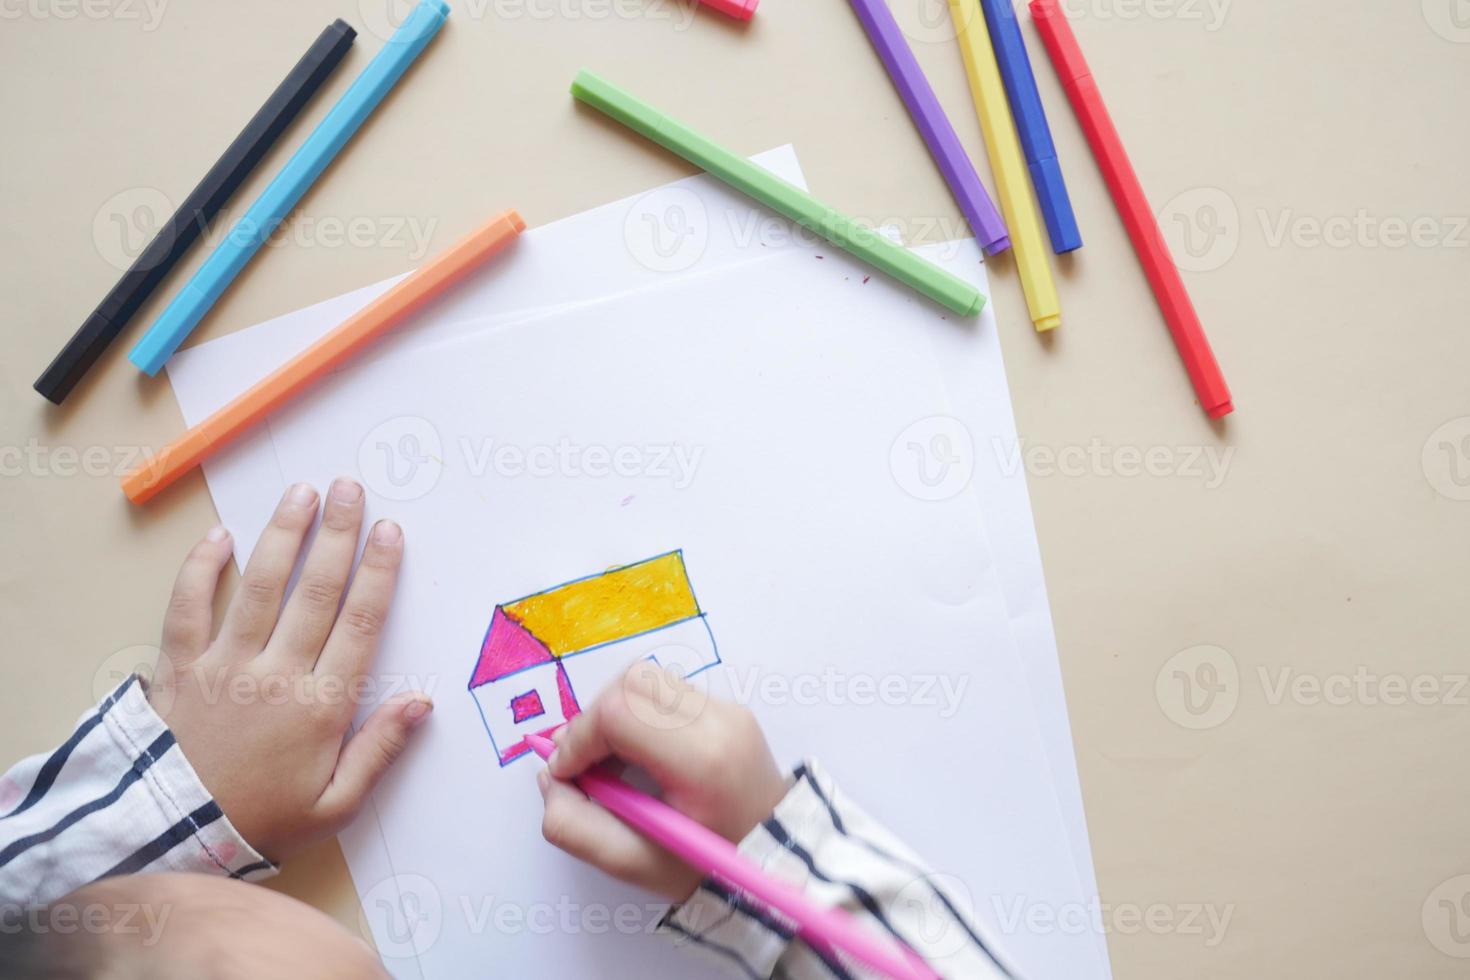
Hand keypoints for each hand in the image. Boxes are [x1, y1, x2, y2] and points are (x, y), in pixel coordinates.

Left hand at [147, 479, 429, 862]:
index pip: (358, 624)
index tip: (391, 533)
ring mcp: (224, 666)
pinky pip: (188, 608)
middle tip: (351, 489)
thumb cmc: (263, 821)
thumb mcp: (335, 805)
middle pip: (314, 591)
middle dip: (337, 535)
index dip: (378, 574)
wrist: (174, 838)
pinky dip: (201, 569)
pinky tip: (220, 537)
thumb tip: (421, 703)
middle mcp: (275, 675)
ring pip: (259, 587)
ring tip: (302, 493)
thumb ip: (380, 751)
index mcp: (320, 707)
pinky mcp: (180, 668)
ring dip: (283, 535)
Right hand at [538, 661, 788, 900]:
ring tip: (612, 765)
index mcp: (702, 760)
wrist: (778, 864)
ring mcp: (728, 709)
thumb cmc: (709, 870)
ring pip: (646, 681)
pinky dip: (638, 716)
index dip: (578, 738)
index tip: (566, 774)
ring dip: (614, 715)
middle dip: (592, 721)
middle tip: (585, 768)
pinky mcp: (728, 709)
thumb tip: (550, 779)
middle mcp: (719, 720)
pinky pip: (666, 692)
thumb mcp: (635, 865)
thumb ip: (576, 827)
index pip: (618, 712)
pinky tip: (639, 757)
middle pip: (630, 683)